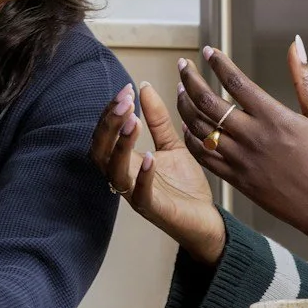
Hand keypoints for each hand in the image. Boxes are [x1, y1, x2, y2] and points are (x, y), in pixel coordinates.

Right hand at [91, 80, 226, 265]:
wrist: (207, 221)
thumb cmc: (185, 187)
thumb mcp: (172, 145)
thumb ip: (158, 120)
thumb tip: (144, 87)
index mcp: (126, 162)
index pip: (105, 134)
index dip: (111, 112)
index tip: (126, 90)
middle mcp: (125, 177)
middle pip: (100, 150)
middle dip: (109, 124)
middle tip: (124, 101)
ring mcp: (136, 194)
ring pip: (114, 171)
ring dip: (121, 145)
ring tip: (134, 121)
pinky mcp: (154, 210)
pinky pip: (140, 194)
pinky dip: (142, 176)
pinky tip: (150, 157)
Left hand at [177, 38, 307, 261]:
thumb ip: (304, 79)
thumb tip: (297, 44)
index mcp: (274, 118)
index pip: (236, 82)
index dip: (218, 63)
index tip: (208, 51)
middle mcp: (253, 137)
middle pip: (209, 102)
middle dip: (191, 79)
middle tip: (183, 66)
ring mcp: (241, 160)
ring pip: (200, 128)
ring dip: (186, 106)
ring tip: (180, 90)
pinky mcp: (236, 179)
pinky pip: (204, 156)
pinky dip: (192, 139)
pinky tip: (187, 126)